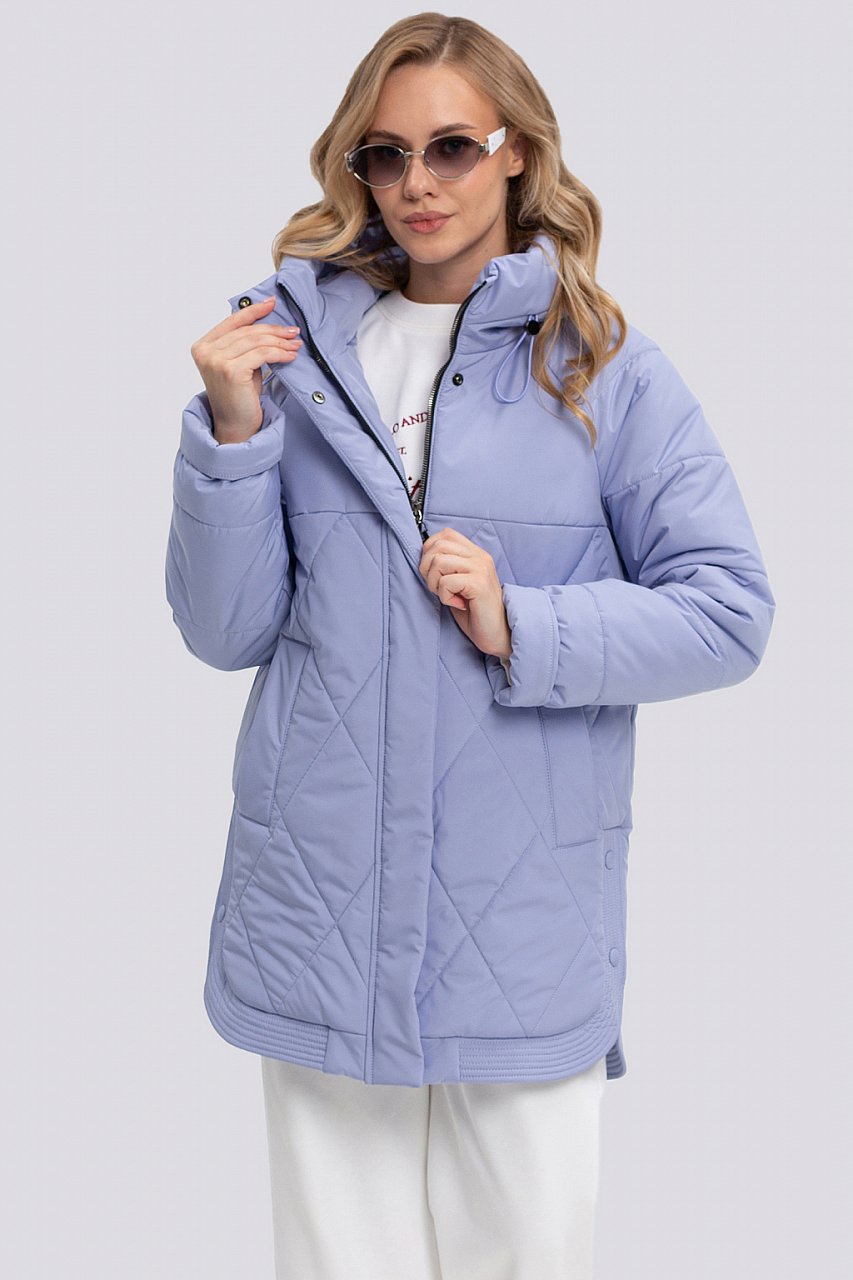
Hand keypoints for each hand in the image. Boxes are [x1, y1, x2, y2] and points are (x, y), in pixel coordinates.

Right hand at [189, 295, 302, 443]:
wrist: (235, 425)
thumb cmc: (238, 396)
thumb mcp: (239, 364)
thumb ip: (244, 344)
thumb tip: (268, 323)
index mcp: (202, 346)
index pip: (231, 322)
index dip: (253, 311)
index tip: (272, 304)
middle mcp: (205, 352)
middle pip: (247, 331)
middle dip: (273, 330)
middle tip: (292, 332)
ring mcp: (216, 361)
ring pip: (256, 341)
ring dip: (279, 342)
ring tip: (294, 345)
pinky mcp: (231, 371)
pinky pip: (262, 354)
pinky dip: (279, 353)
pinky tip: (289, 356)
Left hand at [419, 526, 511, 658]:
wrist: (497, 633)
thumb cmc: (475, 611)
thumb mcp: (459, 582)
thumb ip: (447, 566)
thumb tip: (424, 557)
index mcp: (475, 553)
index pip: (445, 534)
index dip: (430, 551)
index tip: (435, 573)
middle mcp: (480, 557)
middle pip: (438, 546)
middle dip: (427, 569)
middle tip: (438, 588)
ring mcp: (481, 569)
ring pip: (439, 562)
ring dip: (435, 583)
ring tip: (448, 596)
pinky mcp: (479, 584)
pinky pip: (446, 582)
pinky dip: (444, 596)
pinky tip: (457, 603)